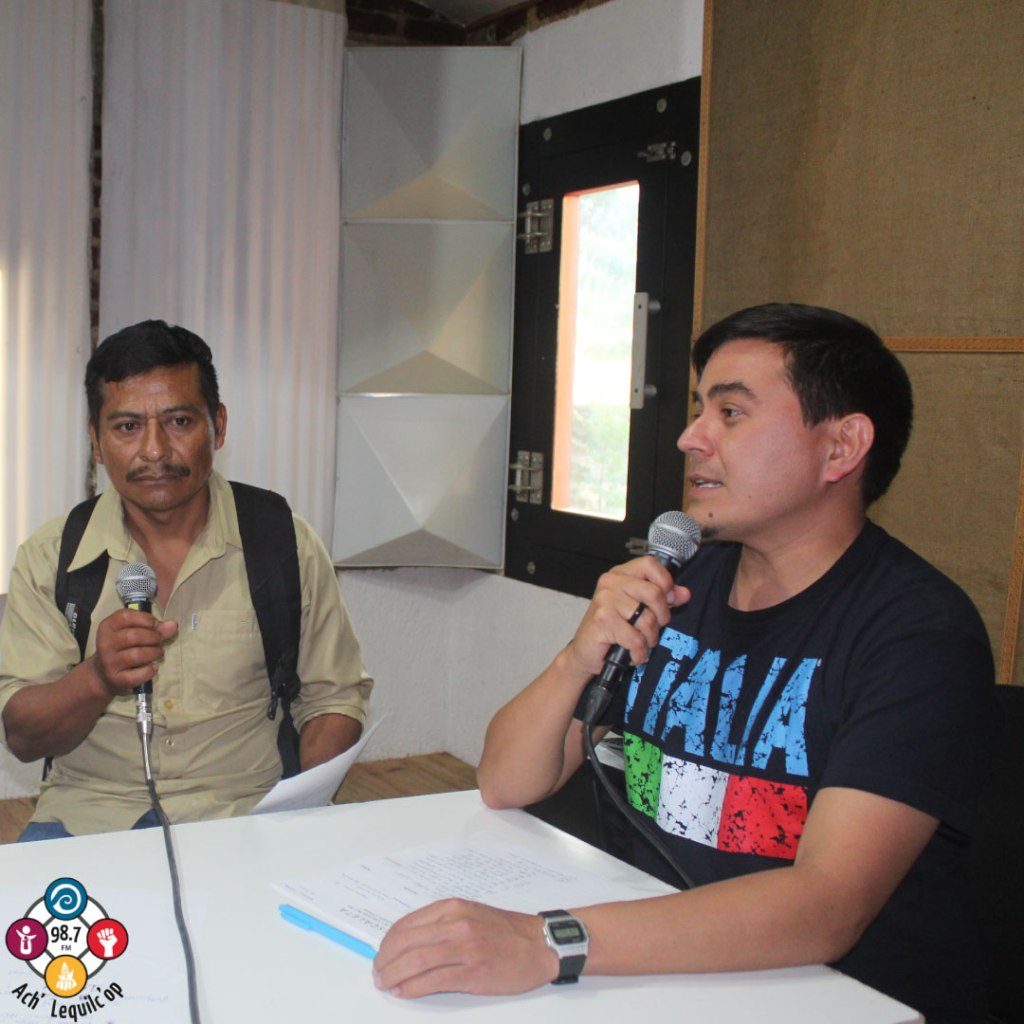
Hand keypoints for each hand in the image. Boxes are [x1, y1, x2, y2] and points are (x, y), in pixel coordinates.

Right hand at [91, 609, 177, 697]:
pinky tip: (153, 667)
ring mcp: (109, 663)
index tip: (155, 624)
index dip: (145, 619)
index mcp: (107, 627)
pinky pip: (137, 675)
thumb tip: (173, 625)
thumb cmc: (124, 649)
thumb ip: (155, 628)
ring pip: (136, 655)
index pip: (125, 616)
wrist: (105, 676)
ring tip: (158, 653)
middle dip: (153, 637)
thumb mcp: (134, 633)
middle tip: (159, 641)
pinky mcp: (116, 679)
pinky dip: (149, 671)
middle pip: (133, 636)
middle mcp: (105, 644)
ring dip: (154, 653)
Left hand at [373, 899, 556, 997]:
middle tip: (378, 973)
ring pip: (416, 961)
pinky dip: (413, 988)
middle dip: (385, 960)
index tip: (382, 954)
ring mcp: (464, 948)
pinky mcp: (473, 973)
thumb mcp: (471, 914)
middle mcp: (456, 924)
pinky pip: (434, 981)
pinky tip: (404, 991)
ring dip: (394, 975)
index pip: (407, 924)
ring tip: (385, 984)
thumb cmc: (507, 931)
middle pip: (406, 942)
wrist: (539, 944)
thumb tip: (410, 941)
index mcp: (453, 908)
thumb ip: (442, 923)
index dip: (388, 942)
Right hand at [566, 556, 689, 678]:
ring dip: (649, 638)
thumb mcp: (639, 609)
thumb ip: (662, 598)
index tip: (668, 599)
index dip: (665, 582)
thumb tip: (684, 593)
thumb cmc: (611, 629)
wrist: (585, 653)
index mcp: (621, 574)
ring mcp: (605, 600)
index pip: (650, 564)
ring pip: (647, 619)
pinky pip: (636, 638)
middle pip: (654, 593)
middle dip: (661, 617)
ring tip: (641, 643)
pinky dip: (639, 652)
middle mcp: (610, 583)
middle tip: (654, 628)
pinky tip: (633, 653)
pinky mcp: (603, 620)